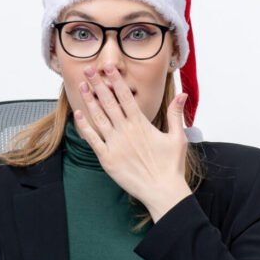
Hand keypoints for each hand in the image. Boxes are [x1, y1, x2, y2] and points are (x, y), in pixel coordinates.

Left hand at [71, 65, 191, 222]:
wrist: (162, 191)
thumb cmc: (171, 166)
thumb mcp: (178, 137)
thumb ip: (176, 114)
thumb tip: (181, 95)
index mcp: (141, 124)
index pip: (126, 96)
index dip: (116, 80)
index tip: (108, 68)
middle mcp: (126, 131)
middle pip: (109, 102)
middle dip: (98, 84)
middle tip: (88, 70)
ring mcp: (115, 144)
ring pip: (98, 117)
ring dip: (89, 101)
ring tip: (81, 86)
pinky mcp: (107, 159)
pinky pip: (92, 139)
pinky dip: (84, 126)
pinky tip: (78, 115)